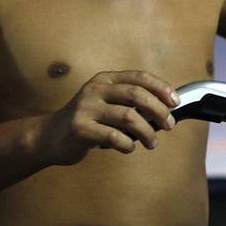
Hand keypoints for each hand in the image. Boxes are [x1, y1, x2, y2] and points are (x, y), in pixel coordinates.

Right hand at [30, 71, 178, 164]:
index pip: (139, 77)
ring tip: (151, 143)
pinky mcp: (80, 128)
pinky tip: (128, 148)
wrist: (50, 137)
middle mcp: (95, 89)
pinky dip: (127, 145)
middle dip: (159, 111)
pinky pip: (114, 137)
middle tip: (168, 125)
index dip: (161, 88)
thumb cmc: (86, 121)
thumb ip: (129, 103)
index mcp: (105, 79)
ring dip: (147, 133)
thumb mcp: (105, 103)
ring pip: (129, 117)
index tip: (175, 102)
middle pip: (137, 95)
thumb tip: (165, 110)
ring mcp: (86, 108)